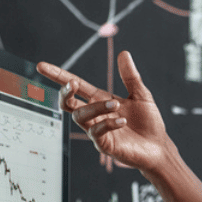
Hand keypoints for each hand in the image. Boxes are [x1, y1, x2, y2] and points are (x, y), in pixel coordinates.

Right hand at [36, 51, 172, 172]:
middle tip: (73, 84)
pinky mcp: (104, 145)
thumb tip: (124, 53)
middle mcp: (95, 115)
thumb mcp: (141, 95)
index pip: (76, 86)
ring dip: (96, 108)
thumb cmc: (148, 122)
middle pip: (68, 103)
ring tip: (117, 105)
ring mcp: (97, 131)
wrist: (159, 147)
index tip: (42, 66)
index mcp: (100, 100)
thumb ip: (131, 76)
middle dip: (66, 92)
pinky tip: (122, 120)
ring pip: (81, 116)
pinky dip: (108, 124)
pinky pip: (96, 133)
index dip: (59, 76)